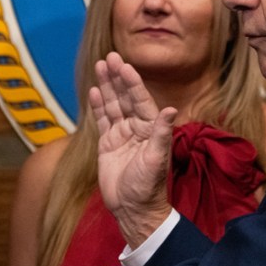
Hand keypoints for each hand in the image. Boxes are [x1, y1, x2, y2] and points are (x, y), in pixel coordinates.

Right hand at [92, 52, 176, 247]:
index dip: (132, 82)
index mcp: (150, 129)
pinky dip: (98, 105)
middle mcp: (136, 127)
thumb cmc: (148, 186)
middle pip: (125, 97)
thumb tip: (170, 110)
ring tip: (100, 66)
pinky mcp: (107, 144)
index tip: (124, 65)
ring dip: (107, 86)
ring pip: (113, 105)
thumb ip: (161, 134)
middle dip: (117, 77)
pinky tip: (95, 90)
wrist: (133, 209)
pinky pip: (102, 120)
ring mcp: (121, 135)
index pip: (140, 100)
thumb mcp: (155, 159)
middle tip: (109, 57)